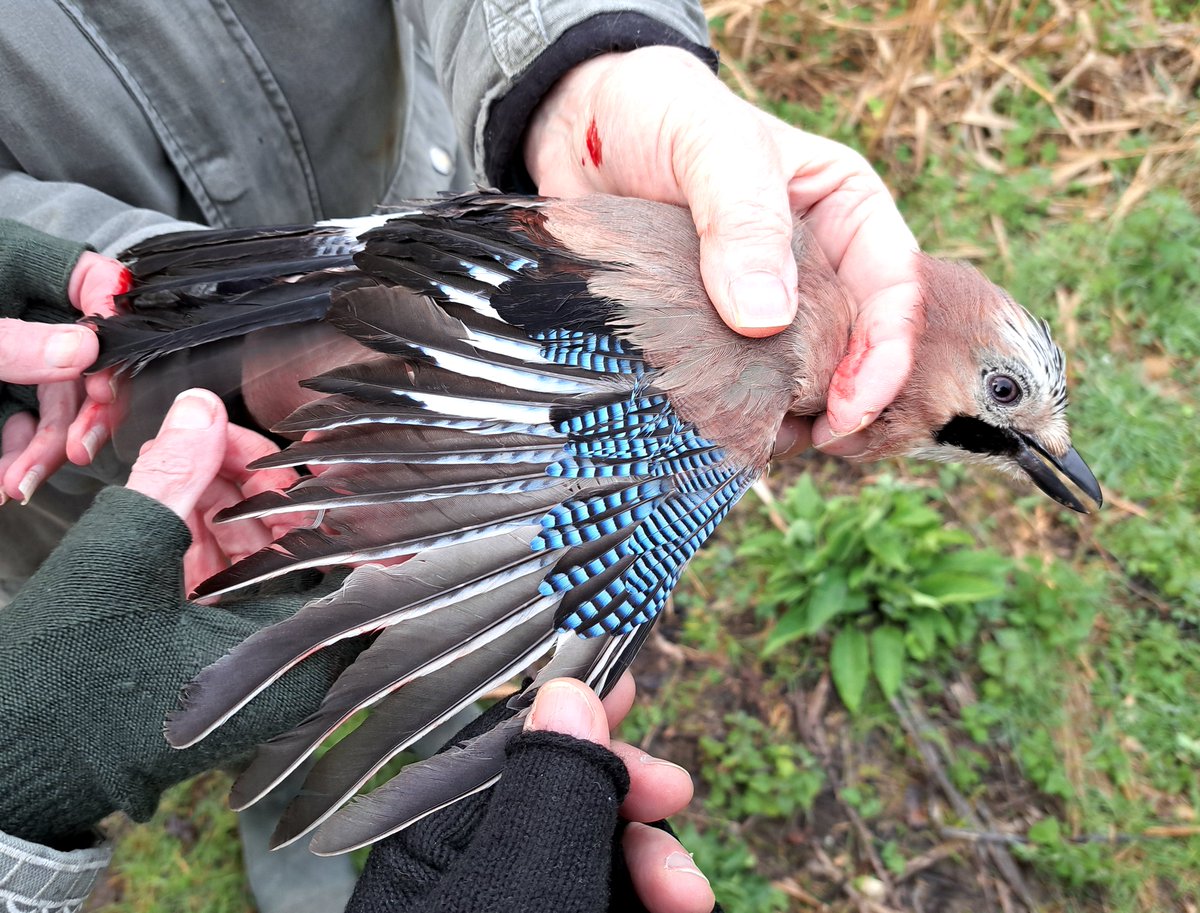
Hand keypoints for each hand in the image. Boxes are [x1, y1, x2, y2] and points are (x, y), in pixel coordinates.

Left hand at [0, 252, 128, 501]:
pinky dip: (18, 459)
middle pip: (83, 358)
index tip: (108, 363)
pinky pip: (24, 429)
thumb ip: (11, 341)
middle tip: (76, 448)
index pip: (91, 278)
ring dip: (45, 451)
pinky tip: (5, 480)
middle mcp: (23, 315)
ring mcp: (11, 360)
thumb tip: (85, 349)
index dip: (113, 314)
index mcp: (17, 268)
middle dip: (79, 413)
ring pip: (56, 404)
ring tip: (18, 482)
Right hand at [0, 390, 352, 848]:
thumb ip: (175, 475)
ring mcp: (247, 662)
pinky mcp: (211, 656)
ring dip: (222, 500)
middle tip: (214, 435)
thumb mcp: (125, 557)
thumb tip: (203, 408)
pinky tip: (174, 491)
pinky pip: (224, 581)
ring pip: (255, 558)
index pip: (341, 553)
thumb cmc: (65, 683)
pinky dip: (201, 534)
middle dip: (253, 484)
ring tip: (184, 453)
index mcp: (292, 654)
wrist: (14, 754)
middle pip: (294, 547)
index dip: (322, 489)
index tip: (302, 442)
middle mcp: (285, 665)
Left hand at [348, 674, 713, 912]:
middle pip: (564, 790)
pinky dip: (650, 892)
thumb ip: (551, 790)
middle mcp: (472, 867)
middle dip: (628, 790)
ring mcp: (519, 897)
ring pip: (600, 844)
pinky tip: (681, 905)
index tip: (624, 681)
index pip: (505, 743)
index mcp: (433, 843)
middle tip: (675, 793)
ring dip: (656, 856)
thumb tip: (570, 691)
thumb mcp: (522, 891)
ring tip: (688, 896)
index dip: (568, 708)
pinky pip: (611, 885)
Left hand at [524, 46, 921, 454]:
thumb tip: (766, 319)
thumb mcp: (714, 147)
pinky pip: (743, 386)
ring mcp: (767, 305)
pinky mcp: (716, 334)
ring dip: (794, 418)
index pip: (894, 288)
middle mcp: (818, 265)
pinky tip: (725, 432)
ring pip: (803, 378)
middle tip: (821, 442)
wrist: (580, 130)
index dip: (885, 354)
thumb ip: (744, 221)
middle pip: (858, 348)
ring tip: (768, 442)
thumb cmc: (661, 115)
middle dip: (848, 401)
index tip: (850, 405)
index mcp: (845, 212)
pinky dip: (742, 415)